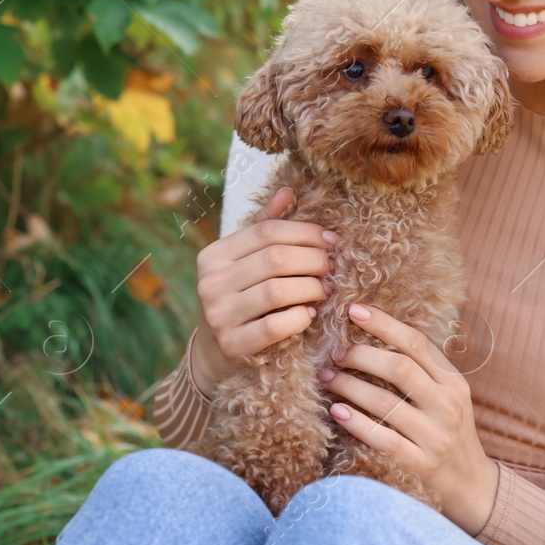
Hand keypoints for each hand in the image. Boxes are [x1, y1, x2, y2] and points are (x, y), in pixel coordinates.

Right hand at [189, 185, 334, 395]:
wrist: (213, 352)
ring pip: (277, 291)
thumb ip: (264, 227)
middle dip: (314, 260)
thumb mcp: (243, 261)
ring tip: (325, 290)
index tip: (331, 239)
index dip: (304, 232)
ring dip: (311, 288)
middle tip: (332, 266)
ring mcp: (219, 315)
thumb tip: (289, 191)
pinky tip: (309, 314)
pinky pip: (274, 327)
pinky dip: (299, 318)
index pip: (266, 232)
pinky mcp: (233, 345)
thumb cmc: (238, 297)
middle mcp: (211, 282)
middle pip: (275, 259)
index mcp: (214, 255)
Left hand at [318, 301, 500, 535]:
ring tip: (328, 378)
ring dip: (350, 386)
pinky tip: (337, 411)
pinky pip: (383, 439)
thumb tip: (376, 333)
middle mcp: (447, 406)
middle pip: (400, 369)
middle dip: (361, 355)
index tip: (354, 310)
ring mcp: (435, 437)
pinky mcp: (420, 465)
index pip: (417, 344)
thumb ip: (422, 369)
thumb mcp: (447, 396)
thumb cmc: (448, 432)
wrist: (471, 485)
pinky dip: (357, 423)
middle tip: (335, 353)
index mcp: (453, 383)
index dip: (384, 324)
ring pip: (385, 403)